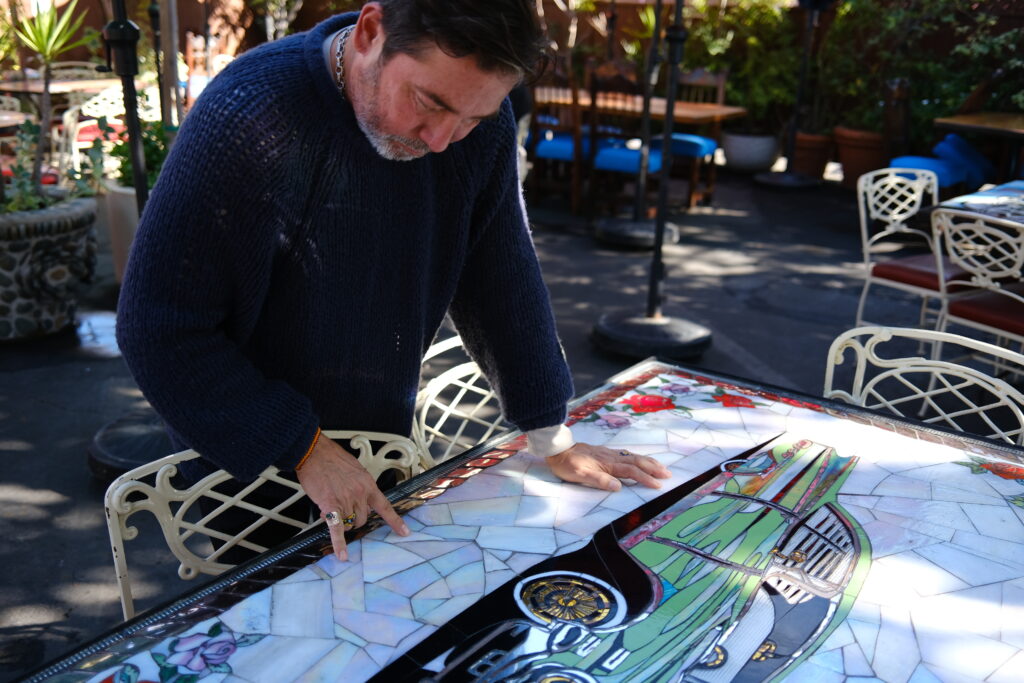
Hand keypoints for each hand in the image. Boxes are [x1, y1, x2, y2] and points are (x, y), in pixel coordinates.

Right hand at [295, 434, 409, 560]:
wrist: (315, 453)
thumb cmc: (332, 459)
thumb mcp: (355, 470)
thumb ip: (359, 487)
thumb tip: (356, 501)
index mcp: (368, 484)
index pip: (384, 506)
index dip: (395, 521)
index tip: (405, 533)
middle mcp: (360, 494)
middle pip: (362, 519)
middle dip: (353, 519)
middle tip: (342, 510)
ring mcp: (346, 499)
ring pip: (348, 523)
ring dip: (340, 521)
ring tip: (329, 507)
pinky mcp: (330, 505)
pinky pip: (336, 528)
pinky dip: (339, 543)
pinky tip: (342, 555)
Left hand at [545, 443, 671, 490]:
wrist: (559, 449)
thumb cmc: (567, 464)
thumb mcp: (579, 475)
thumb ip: (599, 480)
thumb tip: (618, 486)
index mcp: (608, 464)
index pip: (631, 472)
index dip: (645, 478)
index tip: (657, 485)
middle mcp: (612, 457)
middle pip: (637, 462)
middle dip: (653, 468)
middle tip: (668, 475)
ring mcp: (610, 454)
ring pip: (634, 457)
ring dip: (649, 462)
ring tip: (661, 467)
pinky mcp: (606, 453)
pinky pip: (627, 454)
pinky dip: (639, 458)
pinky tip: (641, 460)